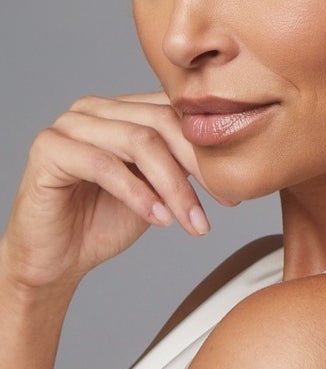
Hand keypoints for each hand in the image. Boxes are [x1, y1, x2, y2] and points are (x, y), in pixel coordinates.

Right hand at [1, 92, 226, 290]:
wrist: (55, 261)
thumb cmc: (104, 220)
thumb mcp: (156, 186)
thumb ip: (181, 162)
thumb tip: (230, 155)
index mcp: (122, 108)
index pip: (173, 111)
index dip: (208, 146)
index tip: (233, 187)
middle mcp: (95, 107)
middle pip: (161, 122)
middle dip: (196, 165)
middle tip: (222, 202)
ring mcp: (69, 123)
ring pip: (139, 142)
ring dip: (173, 186)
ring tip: (192, 220)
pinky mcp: (49, 148)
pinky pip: (105, 165)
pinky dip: (139, 193)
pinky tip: (158, 218)